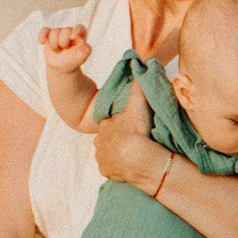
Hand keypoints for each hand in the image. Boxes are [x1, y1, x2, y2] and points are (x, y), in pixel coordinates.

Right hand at [42, 22, 91, 72]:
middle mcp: (70, 31)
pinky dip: (42, 35)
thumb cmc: (74, 60)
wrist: (62, 67)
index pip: (80, 28)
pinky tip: (42, 42)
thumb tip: (84, 43)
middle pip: (65, 30)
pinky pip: (44, 31)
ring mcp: (59, 32)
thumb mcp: (82, 57)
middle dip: (63, 42)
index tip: (72, 37)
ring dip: (54, 44)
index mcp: (80, 34)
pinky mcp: (49, 35)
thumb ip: (86, 50)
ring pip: (54, 32)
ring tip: (57, 50)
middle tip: (64, 48)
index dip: (76, 30)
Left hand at [89, 77, 168, 192]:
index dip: (122, 124)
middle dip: (117, 139)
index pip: (112, 123)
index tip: (132, 128)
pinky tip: (127, 166)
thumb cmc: (137, 131)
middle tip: (132, 141)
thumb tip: (137, 66)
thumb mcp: (138, 105)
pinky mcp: (106, 171)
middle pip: (108, 138)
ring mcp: (102, 158)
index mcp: (105, 125)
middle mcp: (99, 141)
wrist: (137, 158)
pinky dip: (117, 168)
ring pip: (108, 154)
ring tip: (131, 155)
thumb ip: (138, 87)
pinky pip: (110, 169)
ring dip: (117, 154)